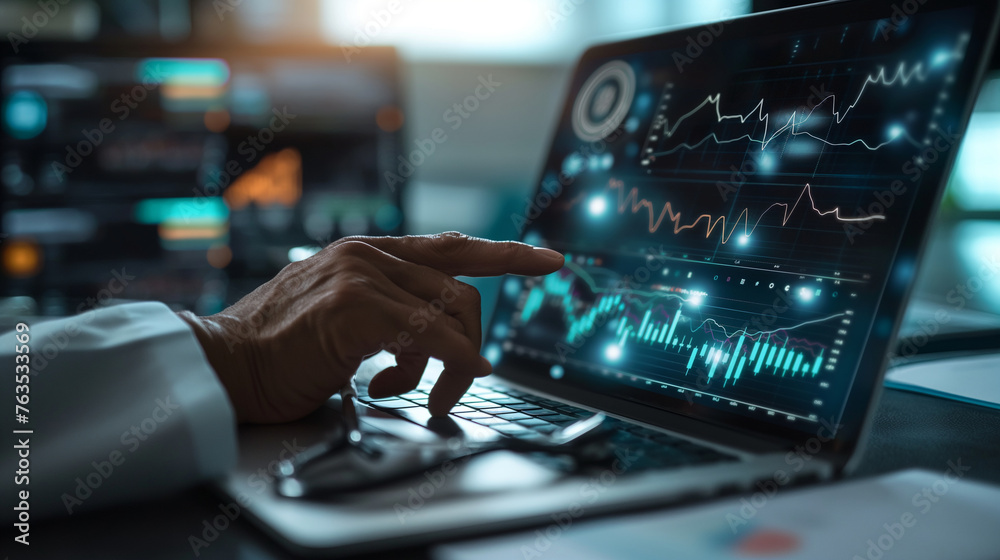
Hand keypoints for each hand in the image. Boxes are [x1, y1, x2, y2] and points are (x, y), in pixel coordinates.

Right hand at [178, 232, 563, 423]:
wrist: (223, 365)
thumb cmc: (278, 352)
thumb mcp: (340, 319)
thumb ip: (387, 313)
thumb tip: (440, 342)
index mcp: (367, 253)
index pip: (451, 247)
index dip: (504, 254)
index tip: (545, 259)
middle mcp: (369, 255)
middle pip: (462, 292)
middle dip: (468, 345)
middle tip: (451, 384)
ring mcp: (363, 275)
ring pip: (453, 316)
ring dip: (451, 366)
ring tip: (418, 395)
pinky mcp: (357, 306)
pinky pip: (434, 339)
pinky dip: (447, 368)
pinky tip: (420, 386)